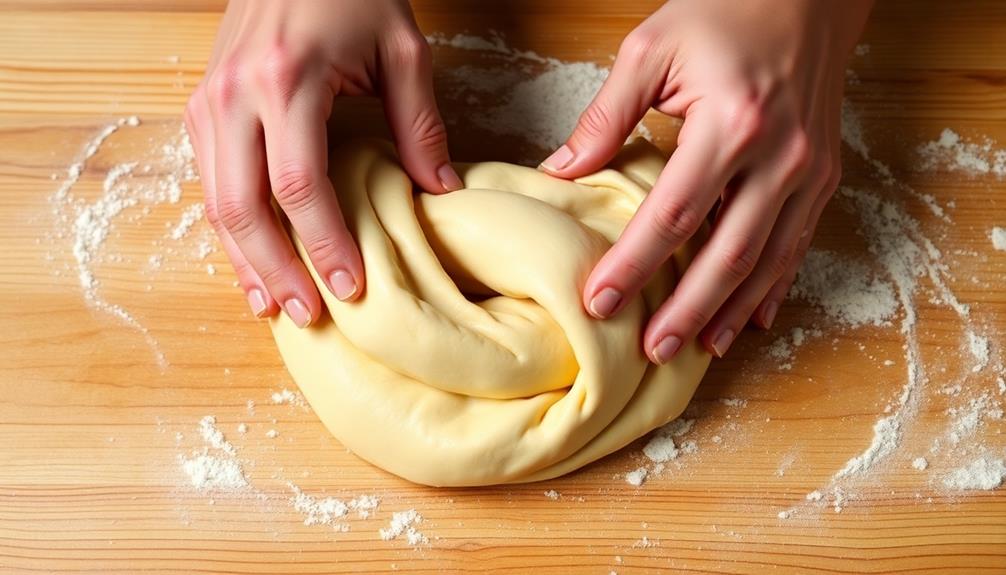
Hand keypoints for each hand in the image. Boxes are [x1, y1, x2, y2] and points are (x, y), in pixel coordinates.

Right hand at [185, 0, 460, 326]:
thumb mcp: (401, 50)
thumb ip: (420, 123)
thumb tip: (439, 191)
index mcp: (286, 80)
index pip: (300, 185)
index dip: (325, 244)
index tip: (351, 288)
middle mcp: (235, 95)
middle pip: (244, 206)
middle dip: (276, 269)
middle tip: (308, 315)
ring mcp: (209, 101)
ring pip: (216, 201)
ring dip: (245, 259)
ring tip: (274, 305)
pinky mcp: (201, 105)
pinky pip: (209, 181)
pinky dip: (230, 228)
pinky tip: (252, 261)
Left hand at [541, 0, 871, 362]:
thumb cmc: (726, 12)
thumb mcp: (651, 50)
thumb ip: (606, 117)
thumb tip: (561, 173)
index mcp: (730, 124)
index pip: (671, 215)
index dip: (634, 265)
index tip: (600, 302)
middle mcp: (780, 156)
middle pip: (727, 254)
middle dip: (686, 311)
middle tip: (651, 350)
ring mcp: (809, 171)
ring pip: (768, 261)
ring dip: (731, 311)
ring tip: (697, 350)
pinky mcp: (824, 176)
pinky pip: (798, 245)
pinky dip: (773, 287)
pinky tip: (752, 320)